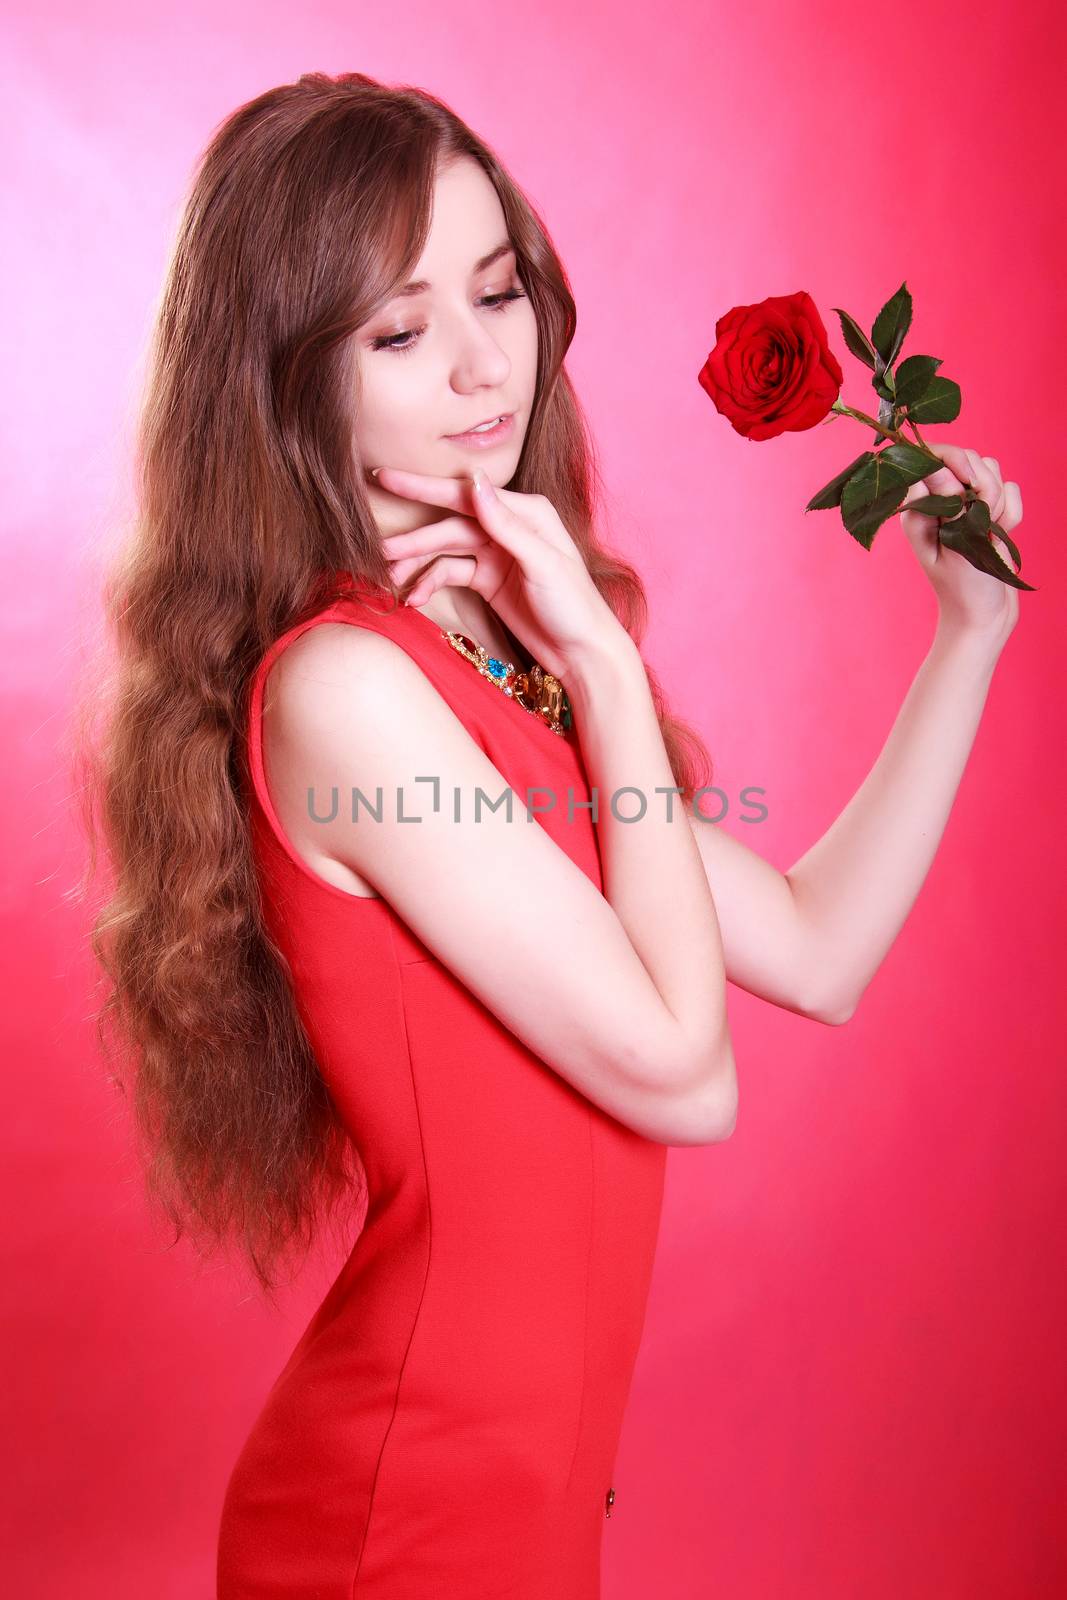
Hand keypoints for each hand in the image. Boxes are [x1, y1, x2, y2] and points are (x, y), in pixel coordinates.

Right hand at [373, 466, 626, 683]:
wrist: (583, 654)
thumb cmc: (574, 606)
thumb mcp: (542, 562)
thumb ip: (506, 523)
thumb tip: (473, 480)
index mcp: (526, 512)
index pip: (466, 493)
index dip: (423, 488)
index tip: (385, 478)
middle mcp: (508, 527)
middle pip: (450, 523)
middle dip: (414, 536)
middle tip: (380, 547)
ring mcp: (496, 554)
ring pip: (445, 550)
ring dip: (417, 562)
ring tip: (390, 576)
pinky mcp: (488, 580)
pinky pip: (451, 574)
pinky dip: (431, 584)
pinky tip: (414, 597)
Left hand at [899, 442, 1022, 646]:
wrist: (984, 617)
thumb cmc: (962, 589)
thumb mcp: (955, 545)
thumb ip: (949, 504)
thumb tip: (934, 467)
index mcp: (919, 507)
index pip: (933, 457)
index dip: (956, 461)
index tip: (971, 484)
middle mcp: (940, 500)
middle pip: (968, 459)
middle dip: (985, 486)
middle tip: (983, 521)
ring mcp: (966, 505)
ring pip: (992, 472)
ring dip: (1000, 502)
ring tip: (991, 535)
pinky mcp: (988, 512)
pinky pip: (1010, 491)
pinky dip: (1012, 514)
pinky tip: (1001, 539)